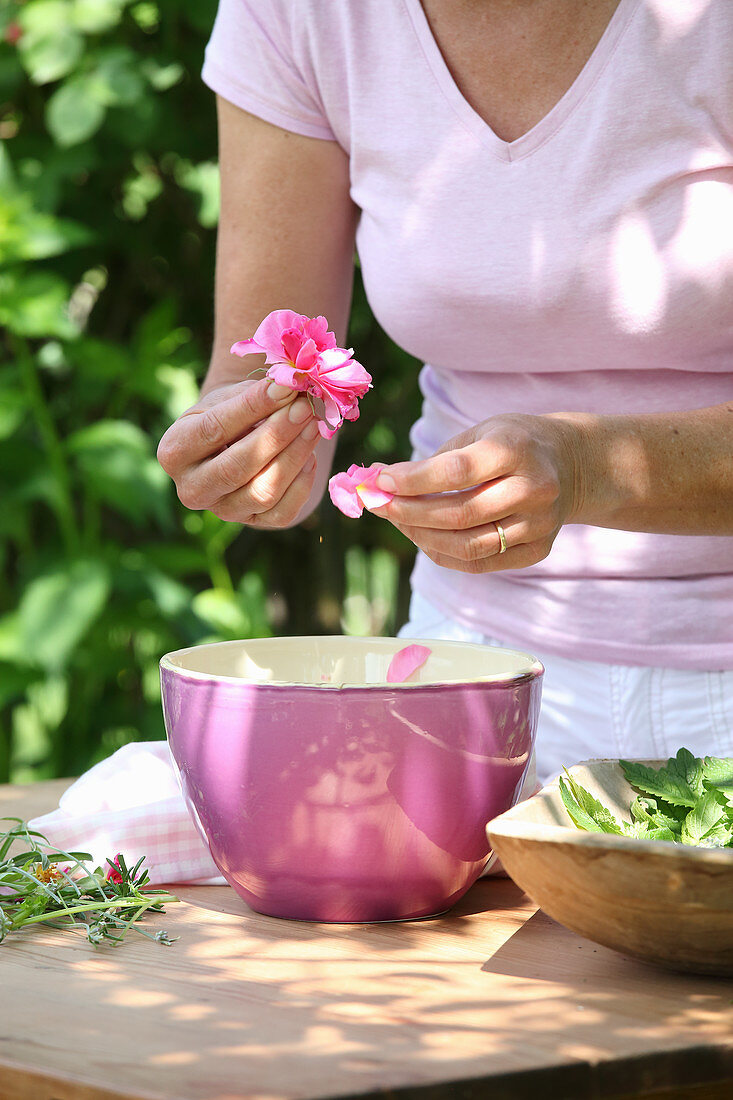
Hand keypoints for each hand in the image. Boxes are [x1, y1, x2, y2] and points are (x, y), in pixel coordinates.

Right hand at [157, 378, 321, 526]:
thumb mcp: (230, 398)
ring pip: (262, 492)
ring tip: (313, 426)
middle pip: (236, 468)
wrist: (236, 445)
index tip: (284, 388)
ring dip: (294, 457)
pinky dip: (302, 484)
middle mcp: (192, 489)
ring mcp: (222, 511)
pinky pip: (282, 513)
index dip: (251, 408)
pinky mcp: (252, 522)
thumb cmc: (230, 414)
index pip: (213, 429)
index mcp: (174, 452)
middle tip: (304, 408)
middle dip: (276, 435)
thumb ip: (254, 394)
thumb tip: (290, 387)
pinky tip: (310, 457)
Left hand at [371, 413, 579, 572]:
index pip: (456, 472)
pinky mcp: (537, 550)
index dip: (413, 480)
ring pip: (467, 546)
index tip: (380, 481)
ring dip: (421, 537)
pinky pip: (480, 563)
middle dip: (408, 513)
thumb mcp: (480, 433)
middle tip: (378, 504)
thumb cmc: (513, 443)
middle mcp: (533, 489)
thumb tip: (379, 482)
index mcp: (516, 449)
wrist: (573, 465)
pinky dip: (444, 553)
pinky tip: (424, 536)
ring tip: (398, 520)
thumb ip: (434, 461)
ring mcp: (539, 524)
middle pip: (459, 514)